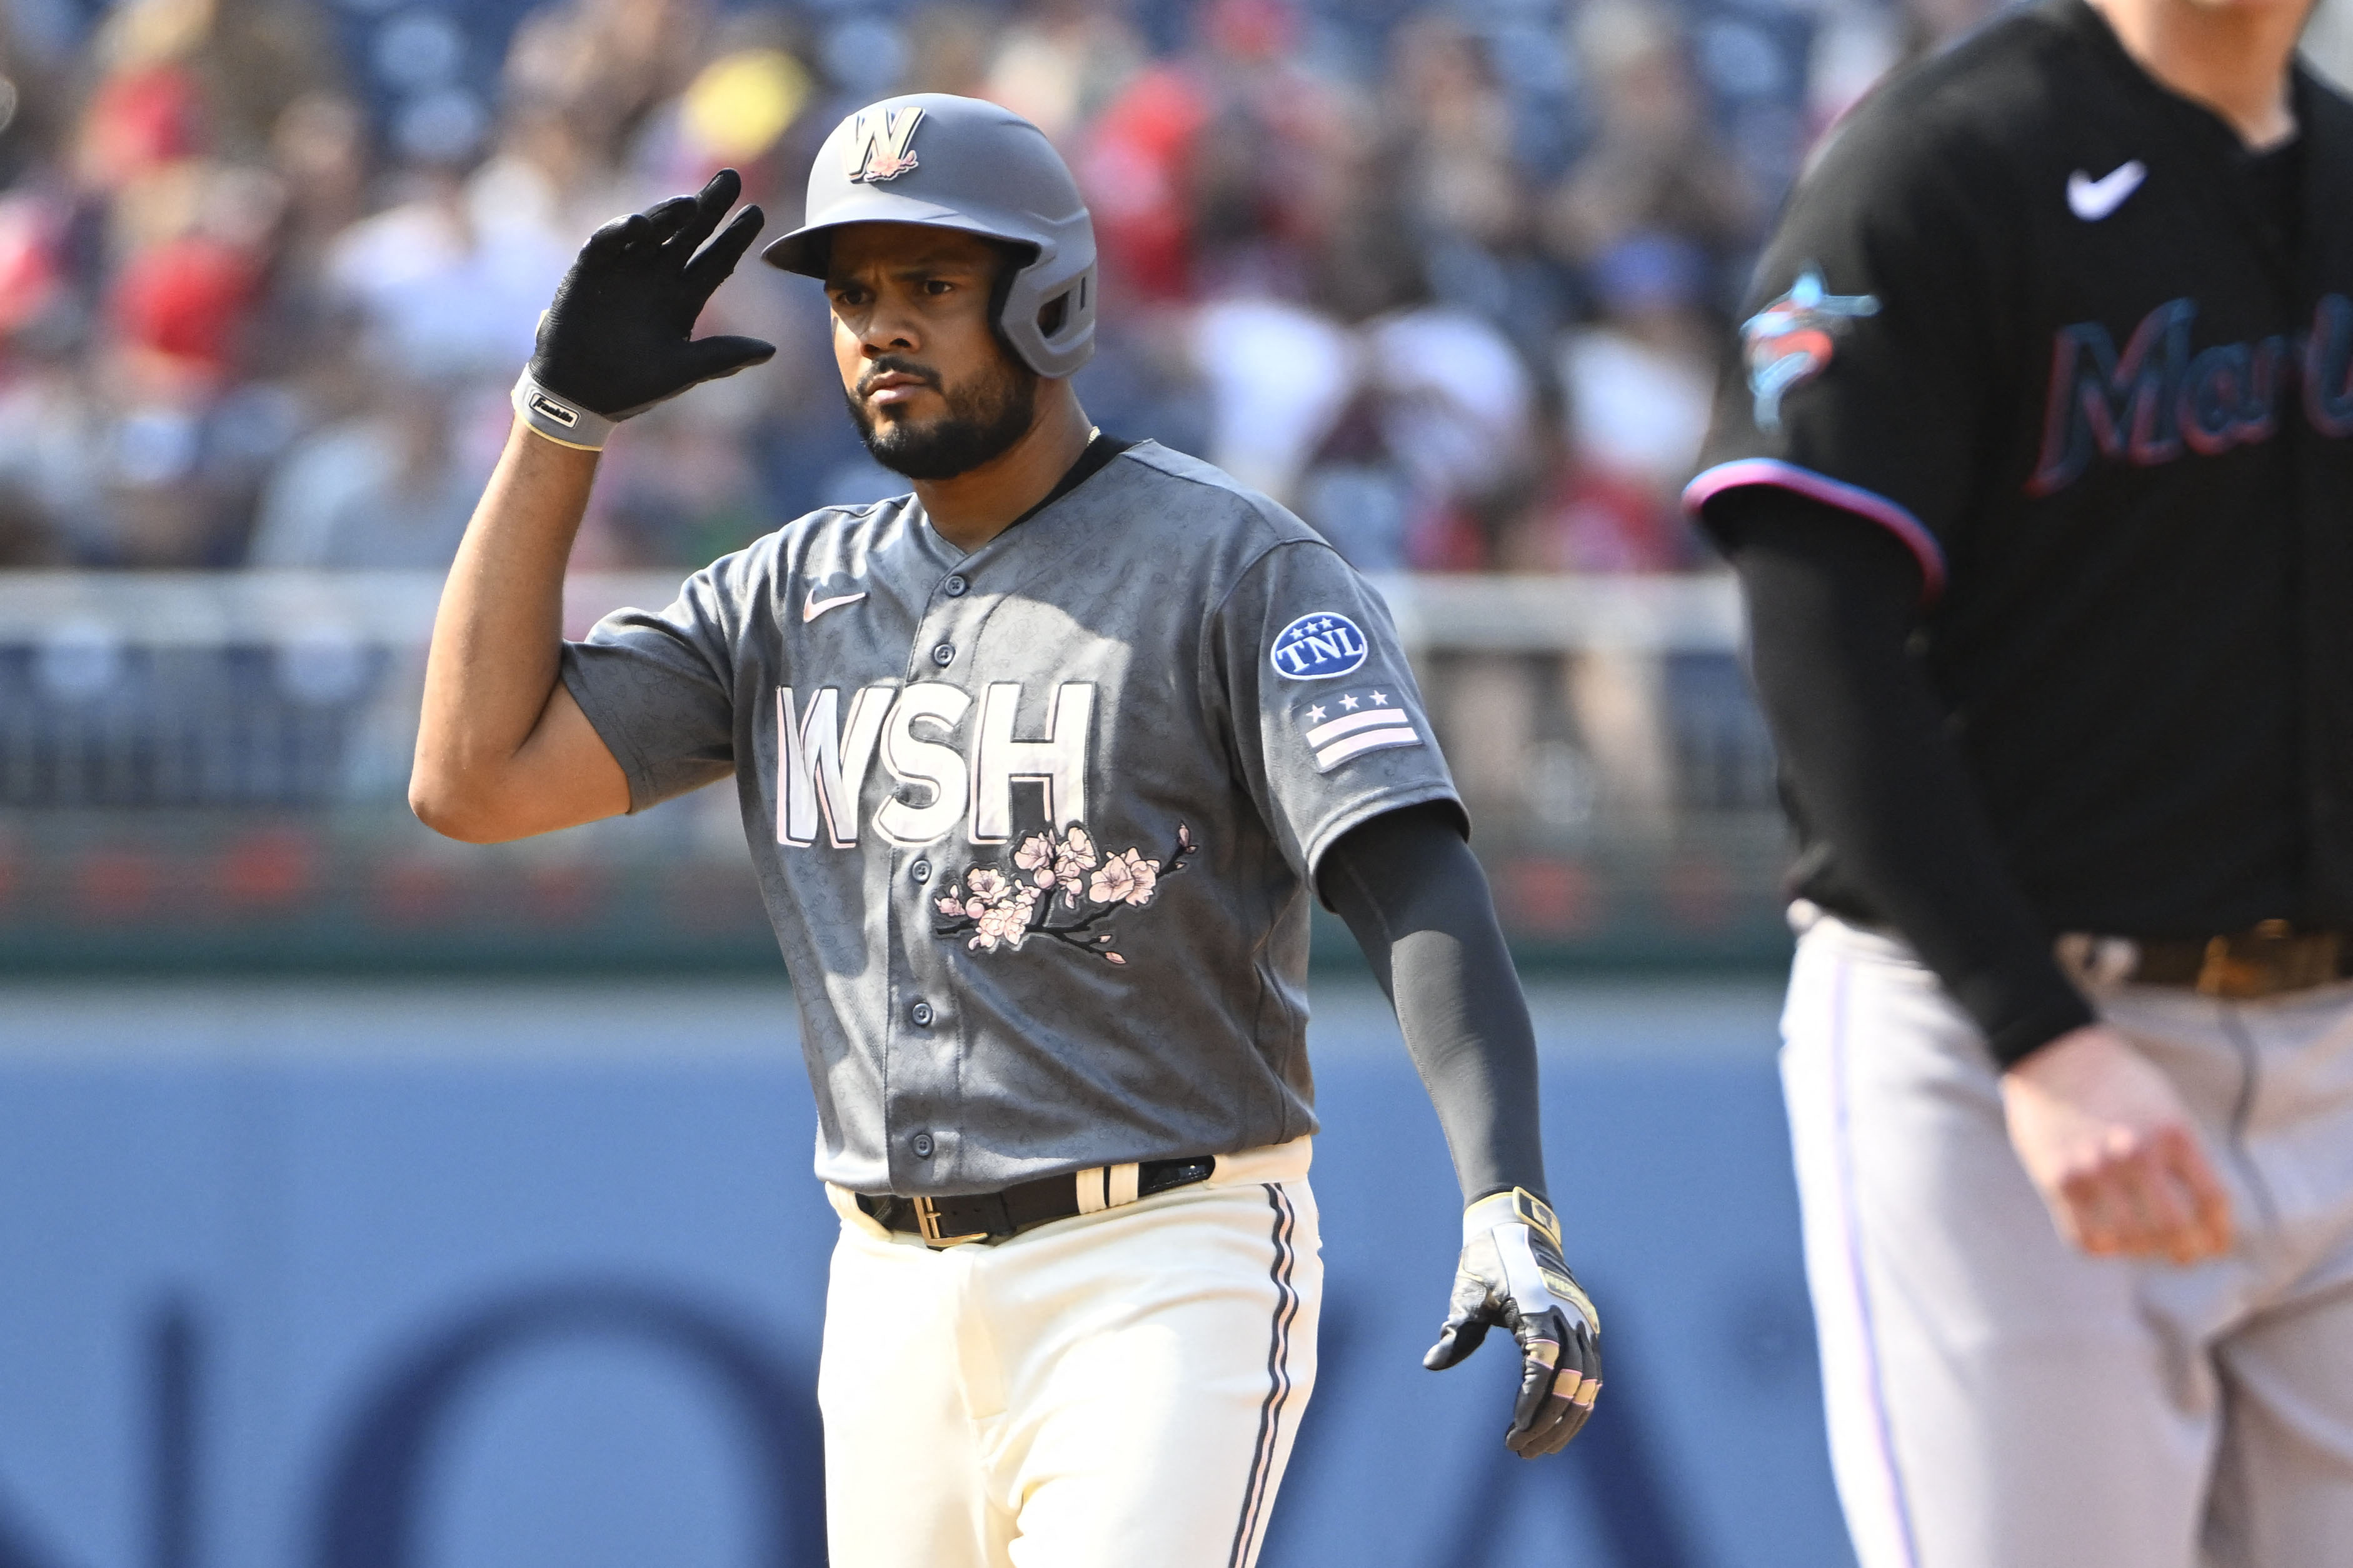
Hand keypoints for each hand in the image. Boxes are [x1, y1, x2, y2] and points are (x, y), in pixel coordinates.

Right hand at [531, 169, 774, 418]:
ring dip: (669, 214)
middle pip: (689, 234)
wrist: (578, 395)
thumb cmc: (632, 386)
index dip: (735, 237)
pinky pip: (608, 241)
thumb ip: (723, 357)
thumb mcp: (683, 371)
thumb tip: (772, 350)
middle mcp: (657, 277)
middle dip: (709, 206)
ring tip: (691, 203)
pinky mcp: (591, 269)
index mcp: (684, 298)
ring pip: (653, 231)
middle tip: (733, 178)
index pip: (716, 260)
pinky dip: (622, 230)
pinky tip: (642, 225)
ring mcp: (625, 270)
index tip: (757, 212)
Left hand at [1424, 1188, 1601, 1456]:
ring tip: (1540, 1447)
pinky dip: (1579, 1401)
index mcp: (1539, 1310)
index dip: (1530, 1406)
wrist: (1517, 1227)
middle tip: (1521, 1450)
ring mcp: (1583, 1322)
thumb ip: (1456, 1332)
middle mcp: (1569, 1318)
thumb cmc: (1487, 1261)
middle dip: (1548, 1424)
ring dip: (1567, 1420)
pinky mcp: (1588, 1326)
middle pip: (1570, 1385)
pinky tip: (1559, 1423)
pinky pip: (1592, 1373)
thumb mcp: (1468, 1294)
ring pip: (1587, 1384)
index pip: (1542, 1370)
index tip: (1514, 1433)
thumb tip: (1431, 1363)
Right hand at [2000, 1023, 2232, 1262]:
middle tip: (2182, 1256)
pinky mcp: (2057, 1178)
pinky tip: (2106, 1238)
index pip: (2212, 1202)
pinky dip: (2101, 1247)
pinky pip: (2085, 1237)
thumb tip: (2202, 1218)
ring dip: (2141, 1251)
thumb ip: (2185, 1157)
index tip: (2215, 1246)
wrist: (2055, 1054)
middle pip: (2175, 1229)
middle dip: (2185, 1253)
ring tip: (2141, 1245)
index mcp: (2174, 1133)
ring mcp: (2094, 1167)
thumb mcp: (2167, 1108)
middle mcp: (2136, 1152)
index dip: (2219, 1234)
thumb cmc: (2119, 1083)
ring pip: (2130, 1240)